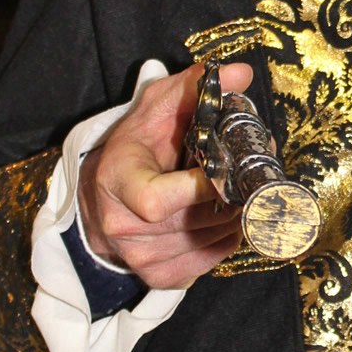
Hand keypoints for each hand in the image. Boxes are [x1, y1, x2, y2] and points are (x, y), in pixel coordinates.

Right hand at [77, 60, 251, 287]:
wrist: (103, 198)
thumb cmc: (134, 150)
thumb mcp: (155, 110)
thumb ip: (196, 88)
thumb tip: (241, 74)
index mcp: (117, 183)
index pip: (156, 201)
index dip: (199, 188)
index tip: (224, 166)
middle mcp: (125, 229)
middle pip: (201, 218)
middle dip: (234, 191)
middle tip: (248, 166)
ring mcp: (143, 259)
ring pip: (216, 238)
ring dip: (237, 213)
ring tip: (233, 186)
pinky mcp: (163, 278)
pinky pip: (216, 257)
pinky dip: (228, 234)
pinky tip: (220, 212)